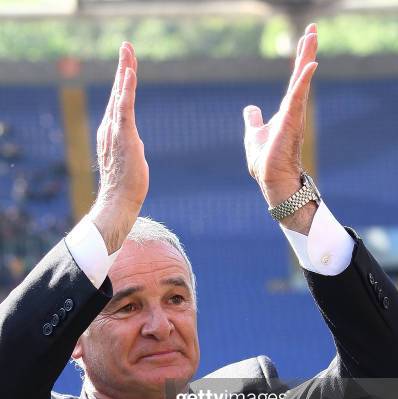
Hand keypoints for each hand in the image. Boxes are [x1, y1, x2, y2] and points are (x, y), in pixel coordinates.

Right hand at [90, 42, 148, 252]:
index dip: (123, 82)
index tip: (128, 64)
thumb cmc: (126, 186)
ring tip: (128, 51)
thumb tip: (135, 146)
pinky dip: (126, 89)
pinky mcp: (123, 135)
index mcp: (112, 132)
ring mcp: (115, 130)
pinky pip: (125, 107)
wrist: (119, 201)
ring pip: (120, 95)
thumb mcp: (130, 159)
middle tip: (127, 46)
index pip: (119, 102)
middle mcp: (110, 127)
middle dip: (123, 67)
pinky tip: (129, 73)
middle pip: (118, 92)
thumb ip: (131, 147)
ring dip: (125, 71)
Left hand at [243, 23, 317, 231]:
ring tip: (311, 36)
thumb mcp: (254, 134)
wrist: (271, 180)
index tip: (304, 39)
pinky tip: (310, 65)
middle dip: (306, 52)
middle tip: (313, 28)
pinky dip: (303, 81)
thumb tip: (250, 108)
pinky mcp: (291, 123)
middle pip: (300, 75)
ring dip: (306, 58)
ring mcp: (294, 116)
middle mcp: (293, 111)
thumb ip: (254, 120)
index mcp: (285, 111)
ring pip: (300, 81)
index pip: (293, 81)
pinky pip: (298, 97)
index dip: (298, 61)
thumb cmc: (265, 162)